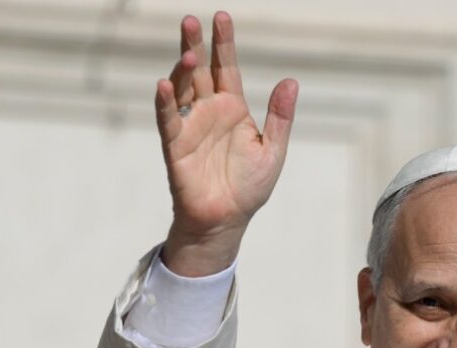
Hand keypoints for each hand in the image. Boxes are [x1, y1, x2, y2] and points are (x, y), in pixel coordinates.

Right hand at [155, 12, 297, 275]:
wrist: (228, 219)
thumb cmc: (249, 186)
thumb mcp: (272, 149)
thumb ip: (280, 116)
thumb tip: (291, 81)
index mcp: (233, 109)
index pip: (227, 68)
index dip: (223, 44)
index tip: (221, 17)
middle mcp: (209, 111)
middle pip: (200, 71)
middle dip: (195, 45)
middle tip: (190, 19)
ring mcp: (190, 126)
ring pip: (182, 89)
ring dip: (182, 70)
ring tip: (188, 52)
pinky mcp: (175, 145)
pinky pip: (169, 119)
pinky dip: (166, 102)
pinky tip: (165, 83)